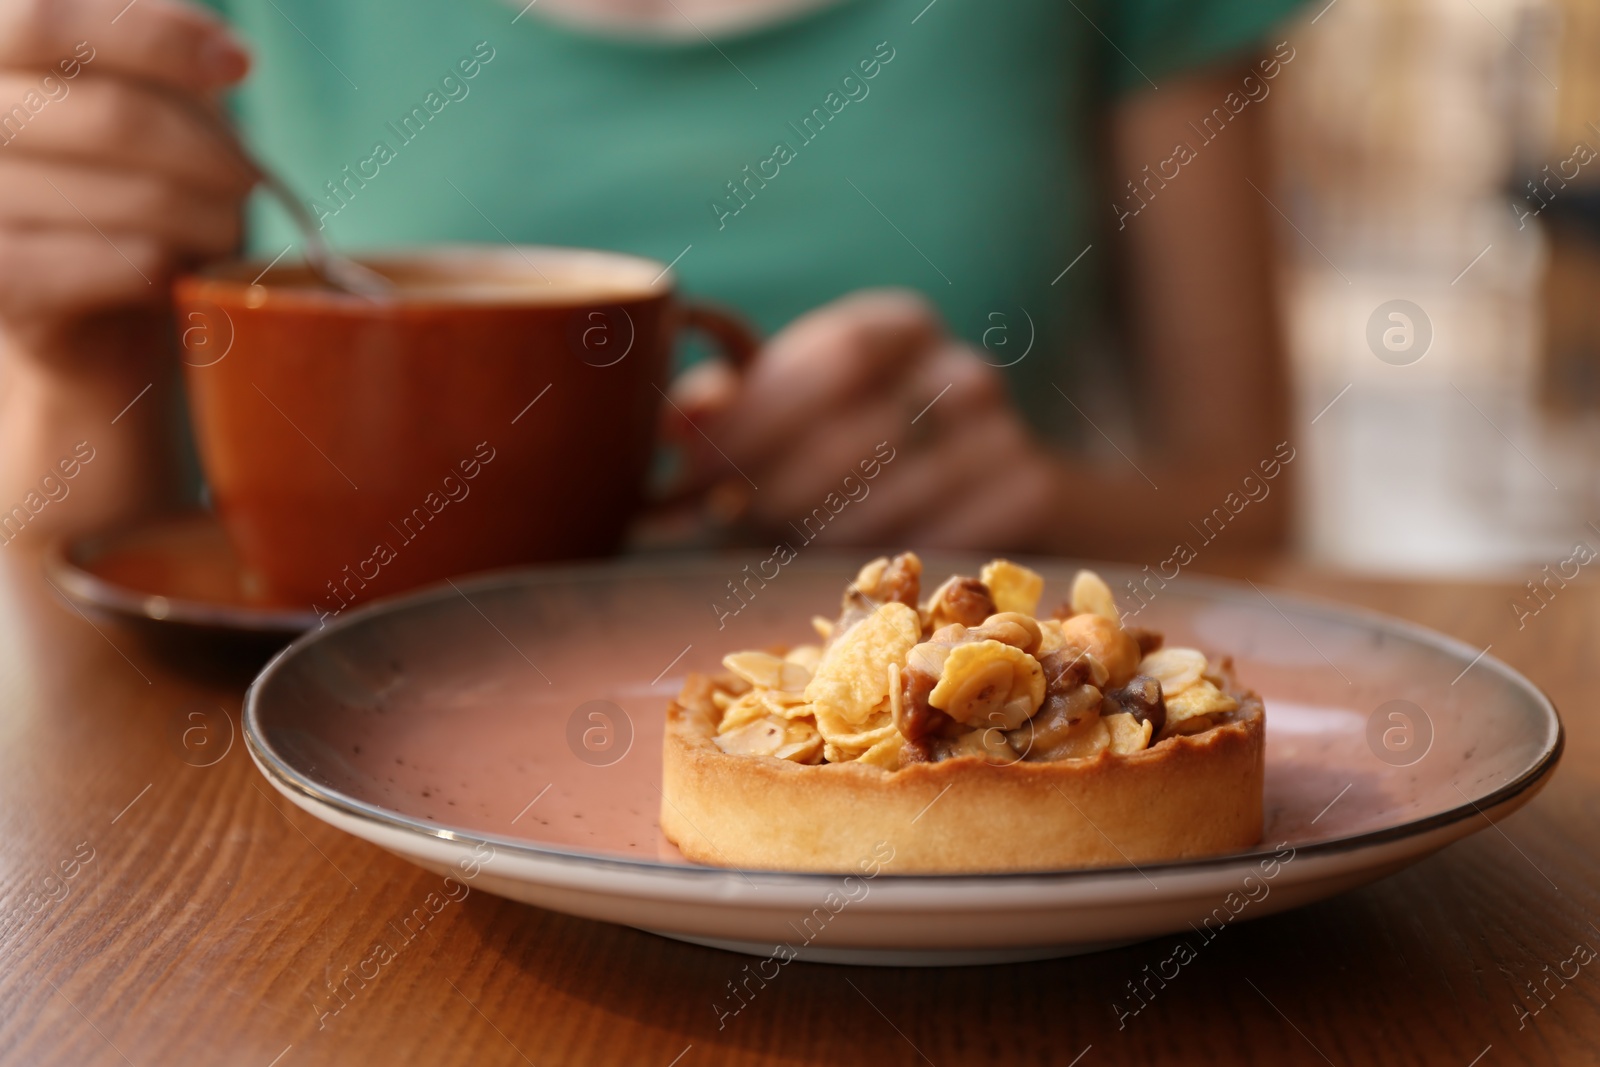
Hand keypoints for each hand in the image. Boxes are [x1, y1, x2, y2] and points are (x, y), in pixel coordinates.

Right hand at [0, 0, 250, 360]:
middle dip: (208, 150)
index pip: (47, 20)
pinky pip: (131, 262)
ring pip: (137, 196)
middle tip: (246, 177)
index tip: (236, 65)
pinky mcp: (6, 283)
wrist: (81, 314)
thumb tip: (224, 57)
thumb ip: (154, 63)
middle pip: (113, 116)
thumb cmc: (110, 186)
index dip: (155, 36)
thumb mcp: (131, 102)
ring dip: (210, 217)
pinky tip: (180, 269)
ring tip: (221, 229)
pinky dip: (179, 264)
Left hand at [671, 289, 1057, 549]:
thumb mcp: (793, 418)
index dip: (762, 415)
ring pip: (899, 495)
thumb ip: (730, 413)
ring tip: (791, 550)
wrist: (994, 501)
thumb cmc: (864, 457)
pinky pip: (945, 540)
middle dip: (787, 487)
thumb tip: (670, 425)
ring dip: (829, 535)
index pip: (836, 354)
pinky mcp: (1031, 493)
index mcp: (897, 328)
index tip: (699, 473)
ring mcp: (1006, 430)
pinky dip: (890, 567)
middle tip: (740, 524)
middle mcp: (958, 368)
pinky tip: (860, 574)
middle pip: (866, 428)